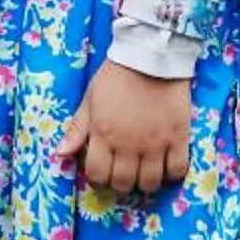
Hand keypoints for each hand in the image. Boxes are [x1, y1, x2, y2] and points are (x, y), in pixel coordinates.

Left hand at [57, 60, 193, 195]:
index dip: (97, 178)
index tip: (103, 171)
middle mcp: (128, 144)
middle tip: (123, 172)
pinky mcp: (178, 137)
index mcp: (103, 134)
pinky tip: (166, 165)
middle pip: (123, 183)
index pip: (97, 174)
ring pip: (150, 183)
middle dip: (120, 183)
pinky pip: (177, 170)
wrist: (150, 56)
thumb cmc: (116, 76)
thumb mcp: (90, 99)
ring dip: (145, 182)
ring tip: (144, 170)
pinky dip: (171, 174)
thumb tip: (60, 154)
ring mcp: (155, 143)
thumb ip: (77, 129)